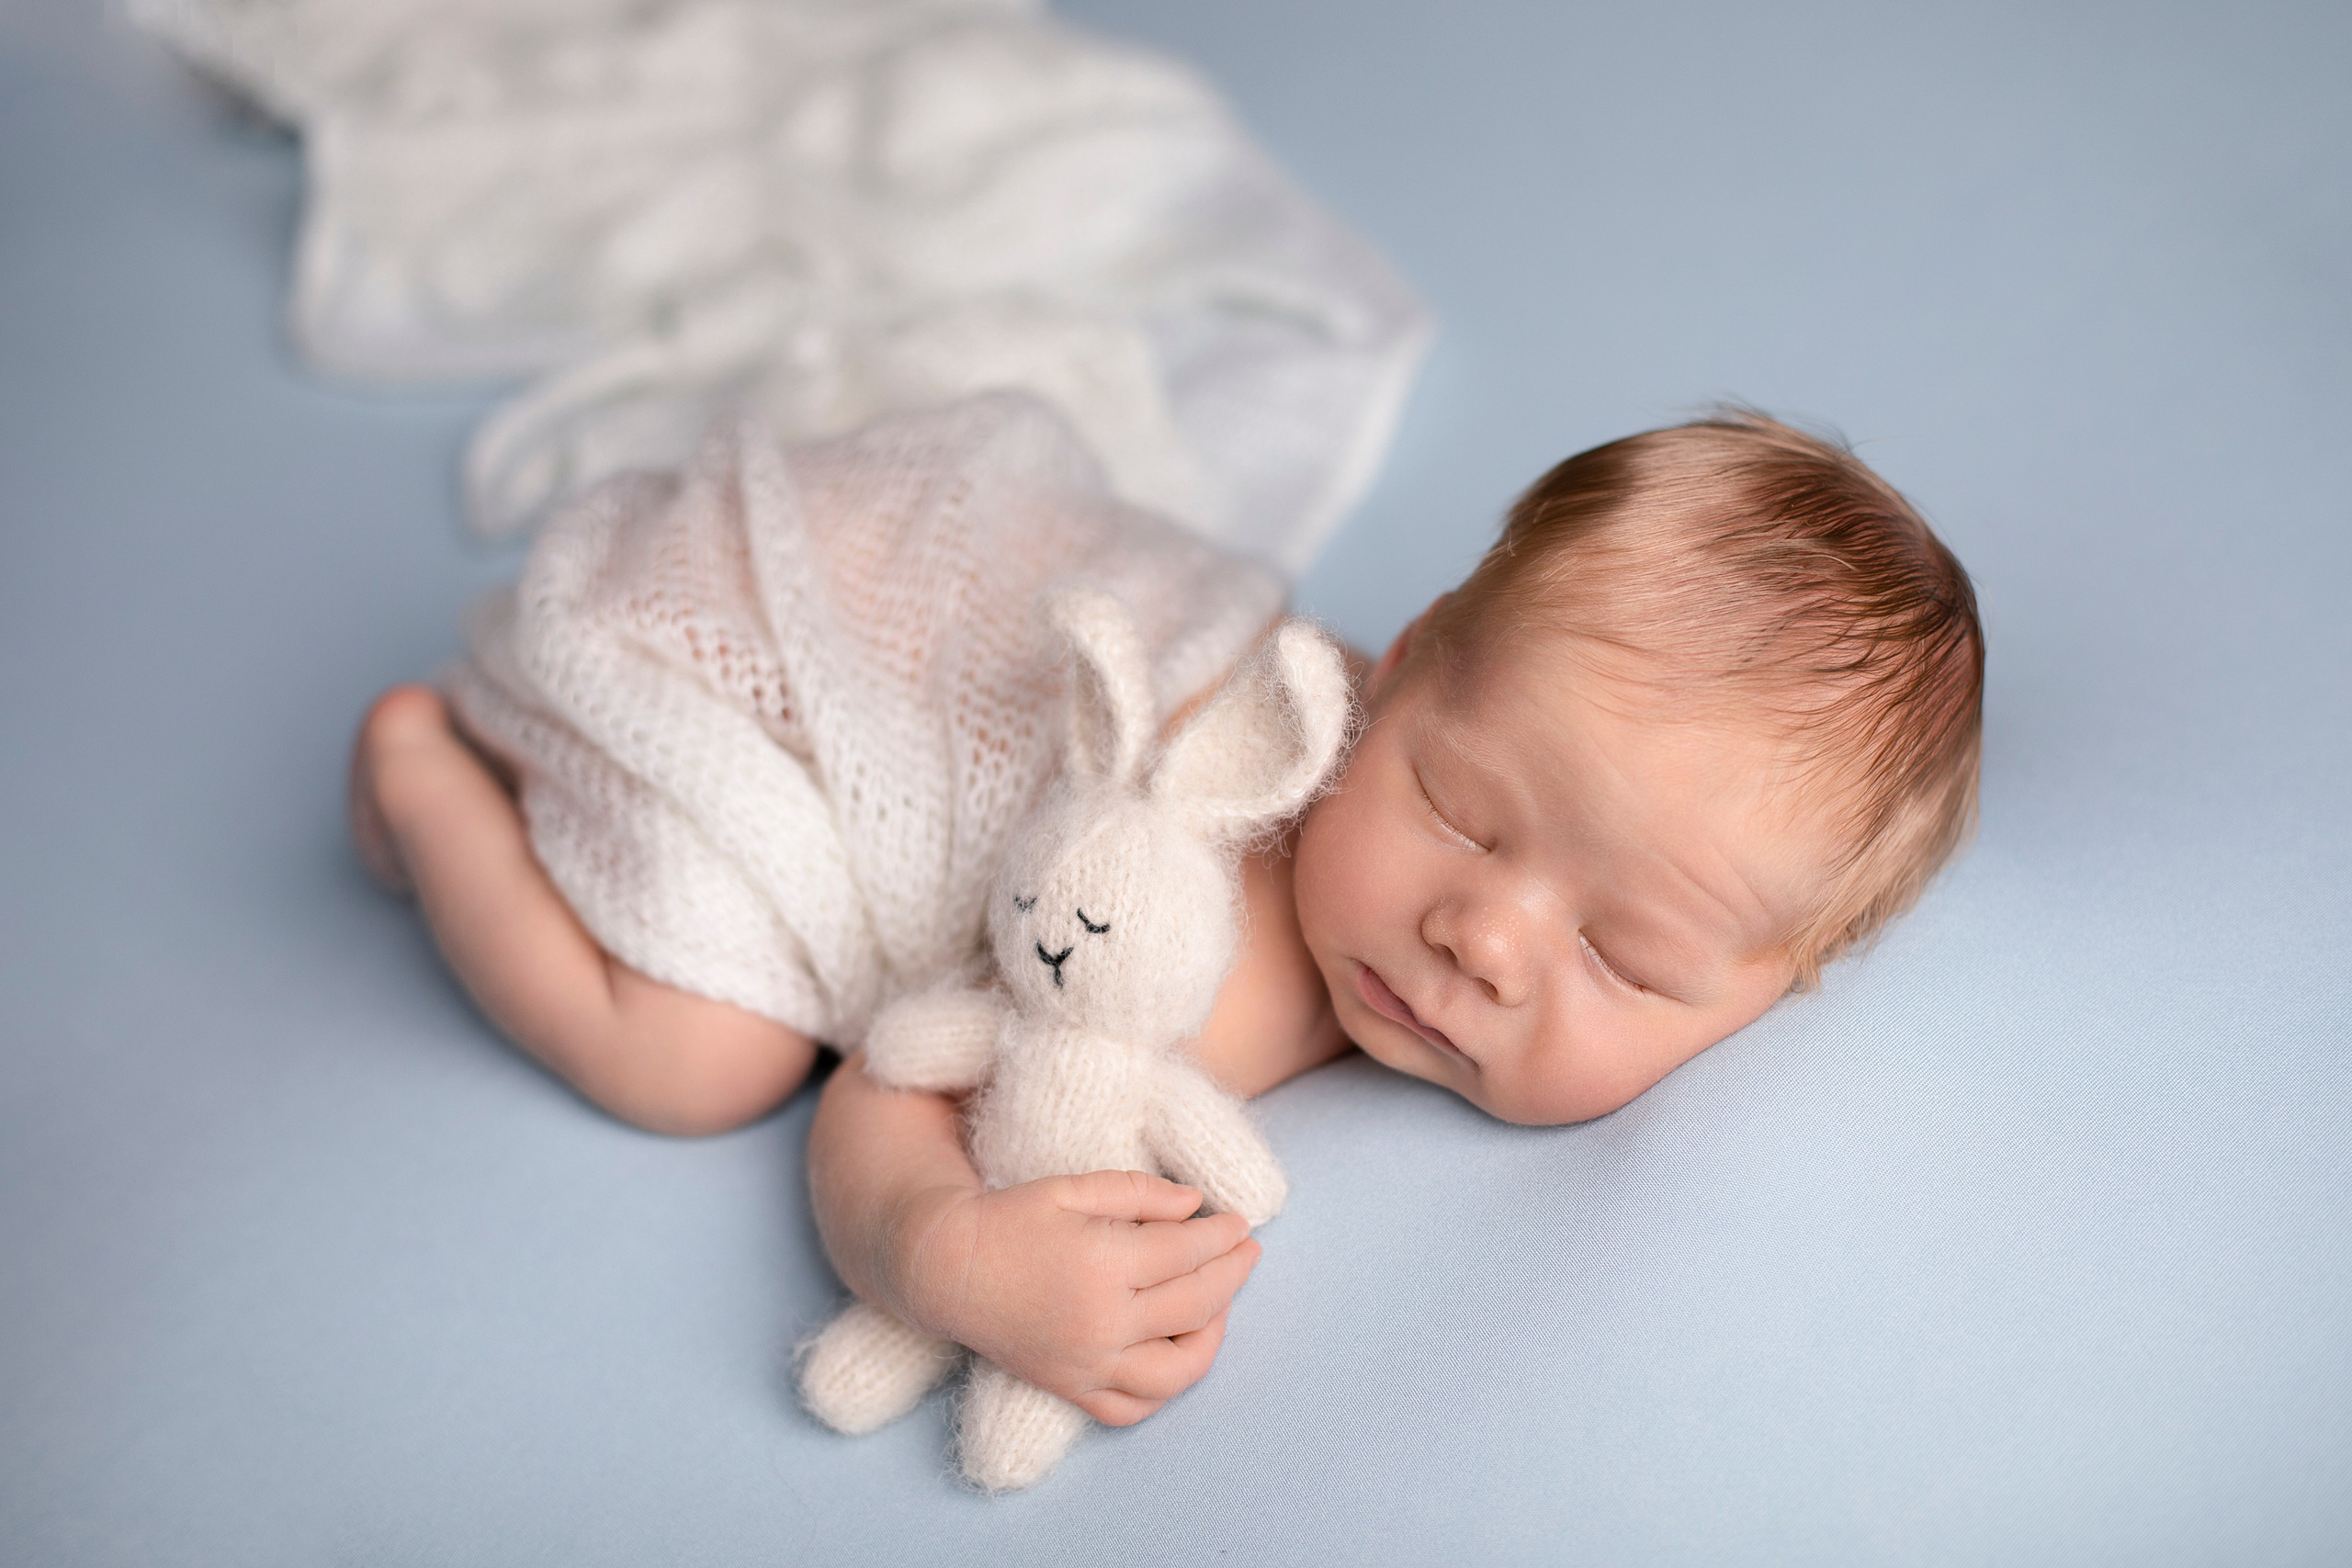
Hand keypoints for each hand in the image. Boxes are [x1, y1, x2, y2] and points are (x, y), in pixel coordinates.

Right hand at [892, 1170, 1260, 1425]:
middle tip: (1247, 1251)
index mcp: (1103, 1264)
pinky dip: (1165, 1388)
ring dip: (1212, 1336)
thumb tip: (1197, 1206)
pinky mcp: (1072, 1388)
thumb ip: (1139, 1192)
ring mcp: (1088, 1364)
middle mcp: (1102, 1322)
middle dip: (1233, 1273)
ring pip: (1178, 1370)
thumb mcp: (1070, 1187)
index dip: (1223, 1235)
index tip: (1239, 1222)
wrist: (944, 1270)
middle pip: (1196, 1304)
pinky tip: (1177, 1352)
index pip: (1189, 1252)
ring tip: (1219, 1304)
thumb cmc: (1008, 1219)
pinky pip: (1134, 1407)